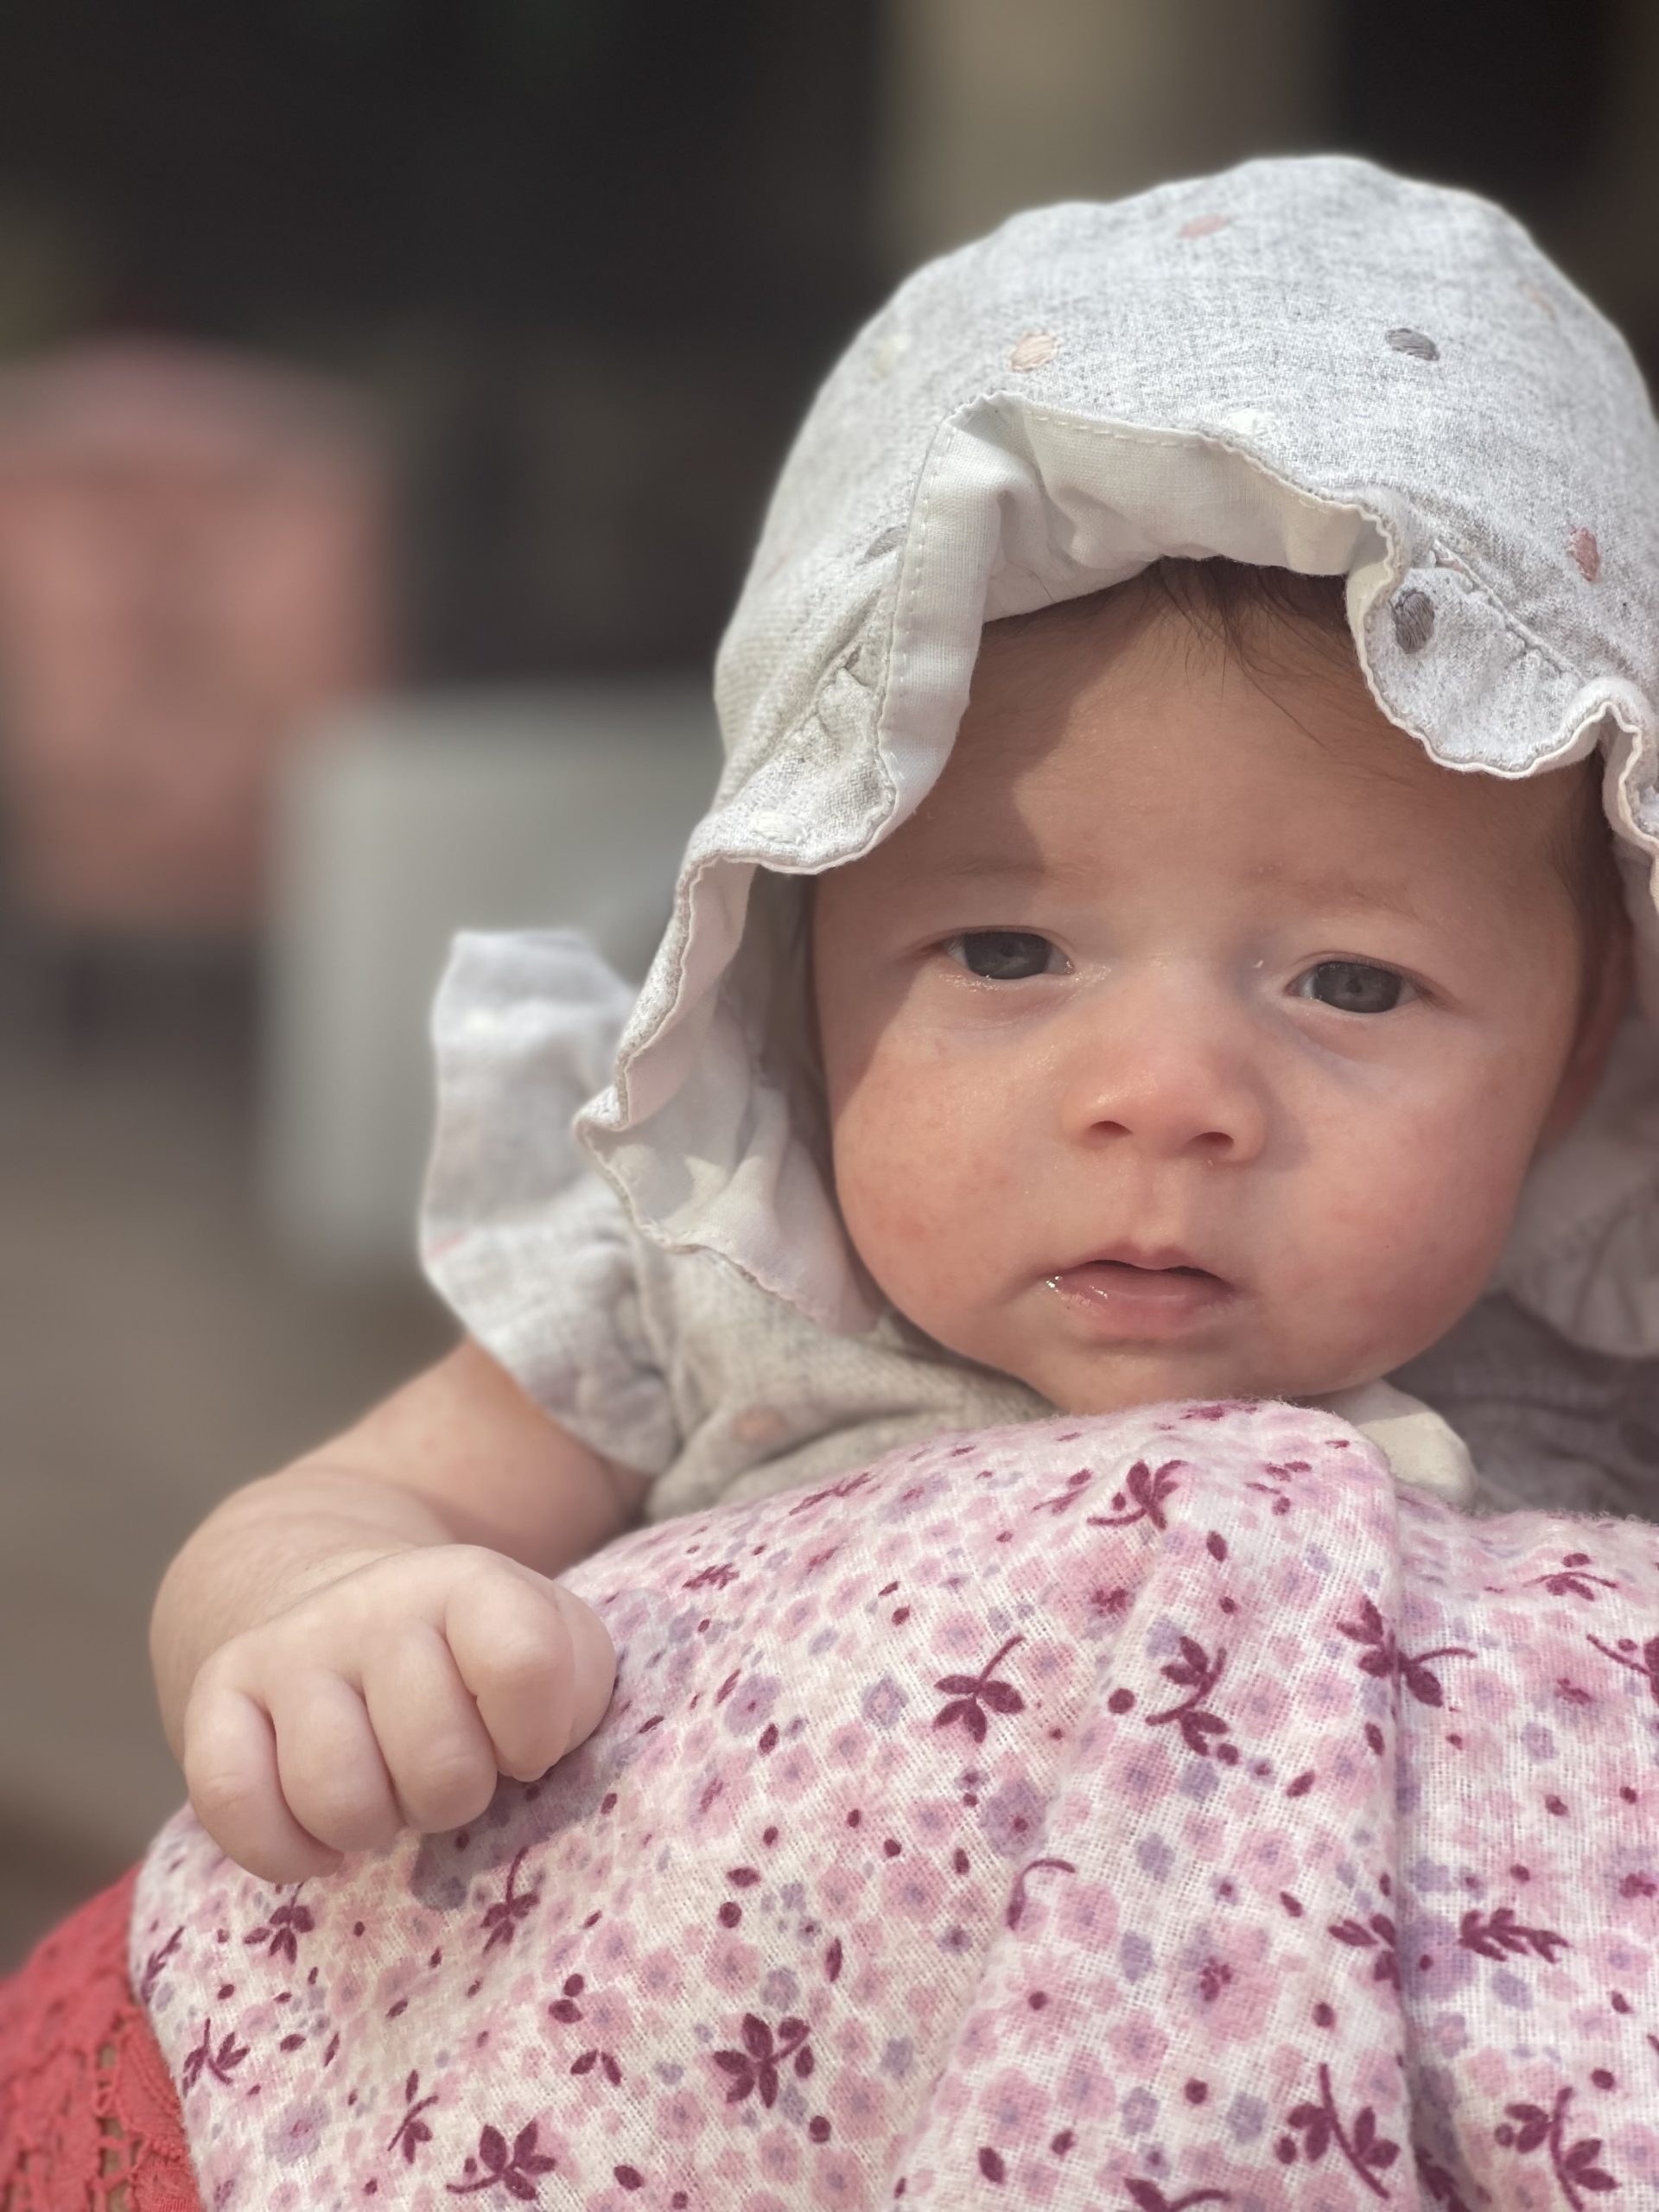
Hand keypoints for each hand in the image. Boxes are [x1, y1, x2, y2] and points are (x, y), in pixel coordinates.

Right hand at [181, 1545, 615, 1882]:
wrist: (353, 1611)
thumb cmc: (477, 1658)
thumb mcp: (556, 1649)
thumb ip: (574, 1689)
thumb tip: (529, 1749)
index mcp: (472, 1584)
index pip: (525, 1665)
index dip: (536, 1738)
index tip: (522, 1745)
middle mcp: (374, 1605)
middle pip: (438, 1764)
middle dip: (454, 1797)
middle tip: (445, 1774)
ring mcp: (290, 1648)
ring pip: (338, 1797)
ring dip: (374, 1827)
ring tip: (384, 1795)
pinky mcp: (217, 1693)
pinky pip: (231, 1803)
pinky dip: (283, 1850)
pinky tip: (318, 1837)